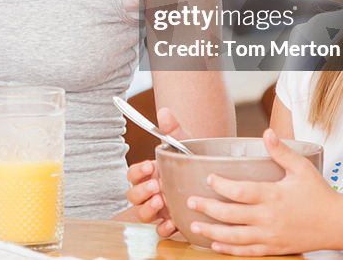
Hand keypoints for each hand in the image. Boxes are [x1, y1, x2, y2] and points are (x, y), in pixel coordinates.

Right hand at [124, 107, 189, 236]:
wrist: (210, 177)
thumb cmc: (191, 160)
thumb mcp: (184, 143)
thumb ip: (172, 129)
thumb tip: (164, 111)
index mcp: (150, 174)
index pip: (132, 175)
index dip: (137, 172)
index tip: (150, 166)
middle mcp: (151, 192)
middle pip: (132, 196)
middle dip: (141, 191)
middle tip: (156, 185)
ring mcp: (159, 209)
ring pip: (142, 214)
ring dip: (148, 209)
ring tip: (161, 202)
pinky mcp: (171, 222)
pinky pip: (160, 230)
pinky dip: (164, 227)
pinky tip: (173, 221)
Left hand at [186, 129, 342, 255]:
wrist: (339, 224)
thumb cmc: (320, 194)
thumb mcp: (302, 168)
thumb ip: (282, 151)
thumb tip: (267, 132)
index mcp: (274, 196)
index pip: (241, 191)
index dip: (222, 185)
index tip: (208, 178)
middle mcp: (269, 217)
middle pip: (232, 215)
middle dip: (208, 208)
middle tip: (191, 202)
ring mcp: (271, 235)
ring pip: (235, 237)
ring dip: (213, 232)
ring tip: (195, 225)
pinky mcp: (274, 248)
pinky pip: (248, 251)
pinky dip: (229, 250)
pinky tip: (215, 245)